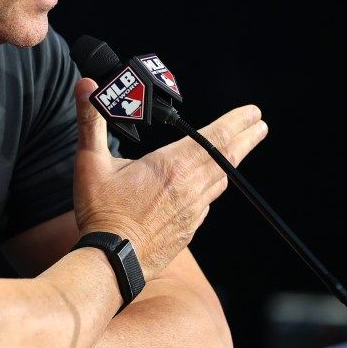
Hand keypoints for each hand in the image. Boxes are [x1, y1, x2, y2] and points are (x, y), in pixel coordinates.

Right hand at [72, 77, 266, 279]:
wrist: (112, 262)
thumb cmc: (101, 212)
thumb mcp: (90, 162)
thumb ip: (90, 122)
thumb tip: (86, 85)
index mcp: (171, 166)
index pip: (214, 137)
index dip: (236, 122)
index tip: (253, 112)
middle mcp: (190, 187)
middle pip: (226, 158)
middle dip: (246, 138)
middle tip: (260, 125)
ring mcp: (193, 210)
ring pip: (220, 180)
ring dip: (232, 162)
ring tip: (239, 150)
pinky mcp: (189, 229)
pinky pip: (207, 202)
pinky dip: (213, 187)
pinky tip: (208, 187)